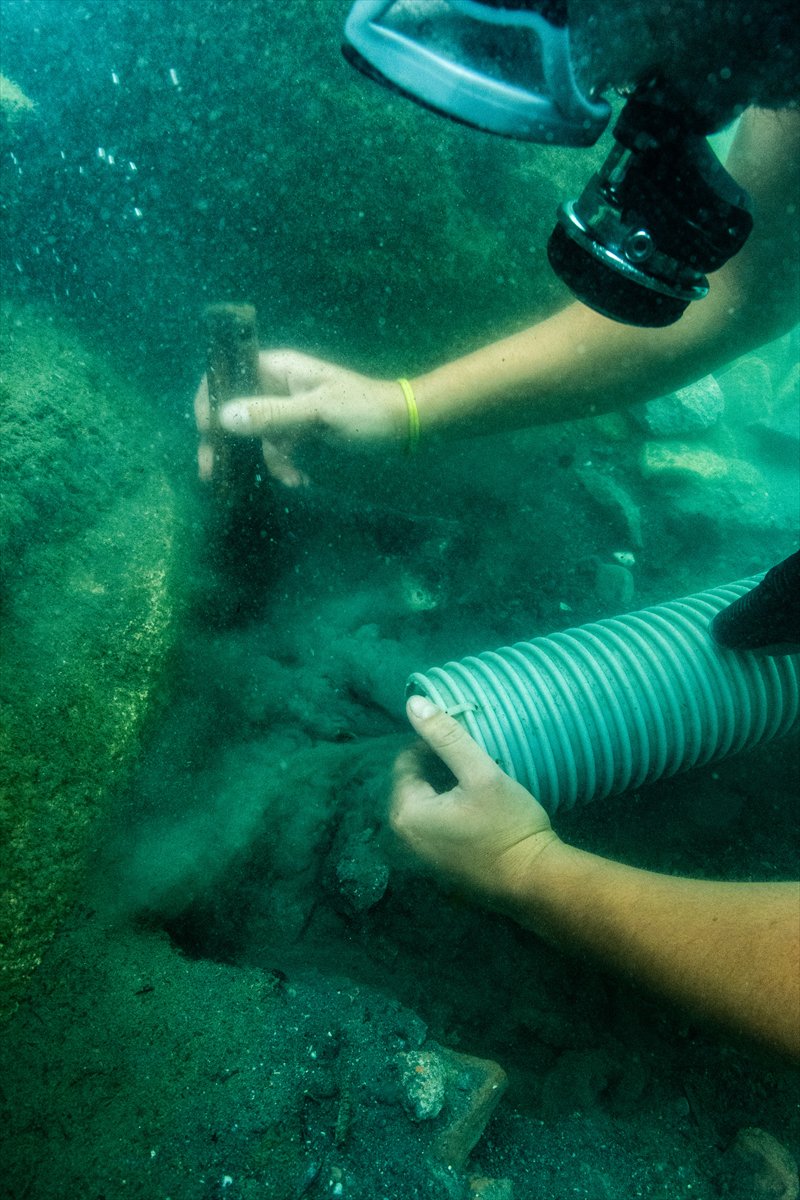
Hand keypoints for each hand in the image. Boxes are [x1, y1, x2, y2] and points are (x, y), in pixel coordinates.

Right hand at [194, 350, 407, 485]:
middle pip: (234, 409)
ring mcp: (286, 411)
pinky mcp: (298, 433)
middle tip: (210, 472)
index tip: (207, 430)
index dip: (210, 398)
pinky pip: (277, 451)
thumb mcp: (319, 413)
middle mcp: (277, 386)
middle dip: (224, 442)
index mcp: (278, 368)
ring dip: (266, 461)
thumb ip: (273, 415)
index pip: (228, 372)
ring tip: (289, 479)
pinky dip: (285, 466)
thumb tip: (224, 418)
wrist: (402, 427)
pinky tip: (302, 480)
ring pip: (254, 437)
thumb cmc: (365, 410)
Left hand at [391, 695, 558, 902]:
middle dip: (436, 766)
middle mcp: (404, 839)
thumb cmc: (509, 825)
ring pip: (426, 805)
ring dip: (444, 788)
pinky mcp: (439, 868)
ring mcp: (421, 858)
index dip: (431, 743)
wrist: (536, 882)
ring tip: (476, 777)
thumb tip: (414, 703)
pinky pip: (436, 827)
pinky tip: (477, 807)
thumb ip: (446, 737)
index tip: (462, 737)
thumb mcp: (481, 774)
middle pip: (414, 784)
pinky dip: (450, 811)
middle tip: (472, 756)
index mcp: (406, 813)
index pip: (405, 762)